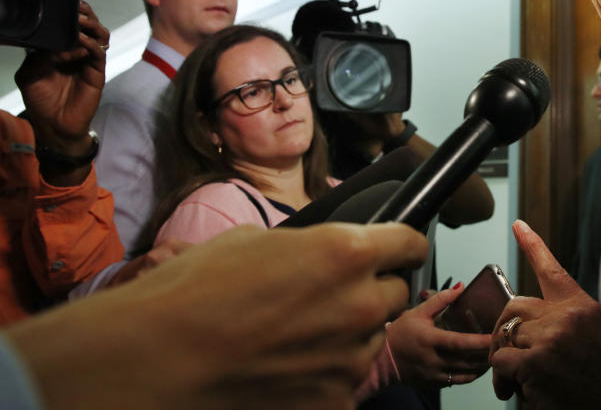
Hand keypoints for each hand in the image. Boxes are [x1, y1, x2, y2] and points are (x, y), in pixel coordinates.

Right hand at [7, 223, 427, 408]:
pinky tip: (283, 373)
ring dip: (346, 338)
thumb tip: (322, 256)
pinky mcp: (334, 404)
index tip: (394, 251)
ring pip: (370, 341)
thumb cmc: (196, 291)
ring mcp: (351, 360)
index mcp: (347, 253)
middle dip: (368, 293)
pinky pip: (343, 384)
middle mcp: (362, 304)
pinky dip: (323, 379)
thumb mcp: (257, 242)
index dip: (400, 246)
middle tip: (325, 300)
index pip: (409, 243)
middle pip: (393, 294)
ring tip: (292, 340)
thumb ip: (310, 249)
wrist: (155, 359)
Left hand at [15, 0, 108, 152]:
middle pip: (88, 26)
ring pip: (99, 36)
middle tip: (78, 7)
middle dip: (85, 15)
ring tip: (82, 20)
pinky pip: (98, 53)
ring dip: (92, 26)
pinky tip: (82, 40)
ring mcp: (88, 61)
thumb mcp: (29, 74)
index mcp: (59, 49)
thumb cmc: (40, 100)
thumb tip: (56, 43)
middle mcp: (76, 52)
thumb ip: (39, 56)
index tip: (66, 3)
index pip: (68, 26)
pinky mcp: (97, 71)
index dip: (69, 13)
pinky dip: (92, 44)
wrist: (54, 125)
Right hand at [386, 286, 490, 387]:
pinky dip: (469, 375)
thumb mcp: (418, 312)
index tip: (493, 337)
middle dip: (485, 355)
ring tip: (492, 357)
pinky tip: (477, 367)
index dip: (478, 341)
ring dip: (480, 367)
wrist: (382, 359)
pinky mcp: (433, 384)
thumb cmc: (400, 333)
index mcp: (430, 340)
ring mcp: (433, 375)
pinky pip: (456, 381)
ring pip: (464, 374)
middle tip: (499, 346)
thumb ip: (441, 300)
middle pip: (466, 360)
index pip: (459, 343)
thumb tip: (460, 287)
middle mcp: (433, 360)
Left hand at [489, 220, 600, 408]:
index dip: (533, 245)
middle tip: (509, 354)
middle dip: (505, 331)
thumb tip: (533, 315)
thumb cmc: (600, 371)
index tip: (518, 225)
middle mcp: (566, 316)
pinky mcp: (535, 362)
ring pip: (504, 336)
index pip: (552, 270)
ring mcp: (550, 338)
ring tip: (518, 378)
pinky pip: (500, 360)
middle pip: (514, 307)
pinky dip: (502, 378)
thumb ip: (567, 315)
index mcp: (580, 305)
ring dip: (505, 361)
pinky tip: (516, 388)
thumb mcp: (594, 330)